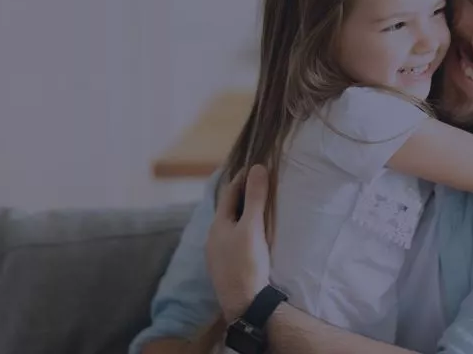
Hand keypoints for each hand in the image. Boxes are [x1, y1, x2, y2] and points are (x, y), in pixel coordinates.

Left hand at [206, 164, 271, 321]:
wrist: (244, 304)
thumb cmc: (247, 263)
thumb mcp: (253, 227)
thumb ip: (256, 198)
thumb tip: (257, 167)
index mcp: (217, 225)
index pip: (229, 194)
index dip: (242, 179)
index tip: (255, 167)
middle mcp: (212, 238)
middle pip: (228, 211)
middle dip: (242, 197)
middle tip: (259, 187)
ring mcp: (217, 255)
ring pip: (229, 228)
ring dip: (242, 217)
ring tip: (258, 211)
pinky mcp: (225, 269)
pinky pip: (233, 242)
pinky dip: (243, 233)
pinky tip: (252, 239)